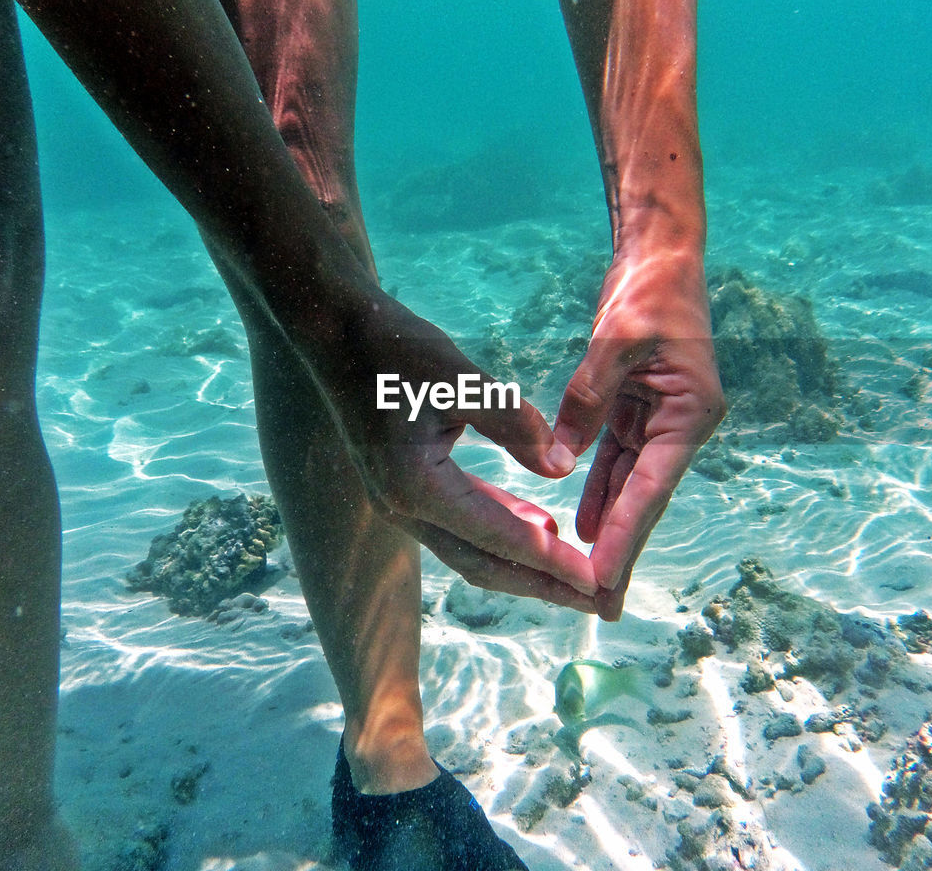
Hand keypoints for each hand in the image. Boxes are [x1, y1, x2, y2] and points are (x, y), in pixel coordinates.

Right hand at [317, 288, 598, 610]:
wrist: (335, 332)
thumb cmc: (395, 348)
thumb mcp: (462, 379)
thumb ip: (514, 424)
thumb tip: (560, 468)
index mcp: (417, 487)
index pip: (498, 538)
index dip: (550, 562)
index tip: (595, 581)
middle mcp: (403, 508)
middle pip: (484, 564)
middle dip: (542, 584)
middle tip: (596, 598)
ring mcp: (399, 502)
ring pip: (471, 551)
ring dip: (522, 564)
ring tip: (574, 573)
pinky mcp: (404, 487)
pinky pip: (459, 525)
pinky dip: (500, 532)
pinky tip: (537, 526)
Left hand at [553, 251, 724, 619]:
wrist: (662, 257)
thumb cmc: (650, 291)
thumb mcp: (616, 340)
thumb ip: (588, 397)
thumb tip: (558, 459)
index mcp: (689, 414)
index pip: (649, 489)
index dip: (624, 537)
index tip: (602, 580)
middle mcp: (681, 426)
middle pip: (644, 500)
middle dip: (622, 552)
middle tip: (602, 608)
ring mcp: (662, 419)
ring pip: (629, 486)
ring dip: (609, 528)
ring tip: (589, 581)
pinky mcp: (639, 409)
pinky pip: (616, 459)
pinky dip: (598, 490)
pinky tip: (578, 524)